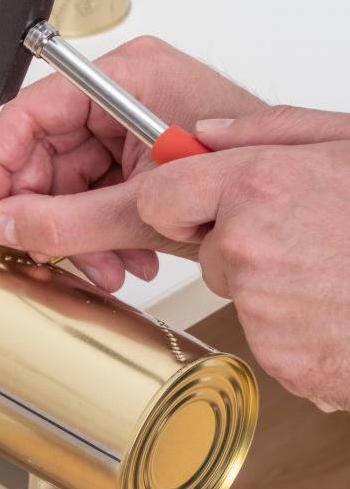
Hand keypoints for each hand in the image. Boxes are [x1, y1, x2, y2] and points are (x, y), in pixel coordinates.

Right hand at [0, 36, 264, 290]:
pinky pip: (93, 196)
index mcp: (123, 80)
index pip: (29, 114)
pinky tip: (126, 258)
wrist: (283, 206)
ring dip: (80, 236)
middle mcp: (120, 98)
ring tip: (108, 268)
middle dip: (50, 218)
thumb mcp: (142, 208)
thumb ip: (65, 221)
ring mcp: (127, 129)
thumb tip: (0, 224)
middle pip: (45, 158)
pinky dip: (102, 234)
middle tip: (48, 253)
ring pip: (68, 186)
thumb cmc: (240, 180)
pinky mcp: (135, 158)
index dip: (1, 167)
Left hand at [137, 106, 349, 410]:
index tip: (196, 205)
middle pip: (207, 250)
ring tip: (331, 273)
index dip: (175, 200)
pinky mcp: (278, 356)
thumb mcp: (348, 144)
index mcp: (258, 188)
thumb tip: (204, 135)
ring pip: (237, 292)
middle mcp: (247, 249)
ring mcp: (260, 308)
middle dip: (240, 245)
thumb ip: (265, 132)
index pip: (158, 197)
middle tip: (305, 239)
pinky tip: (335, 308)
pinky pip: (264, 333)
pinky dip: (291, 327)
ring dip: (270, 285)